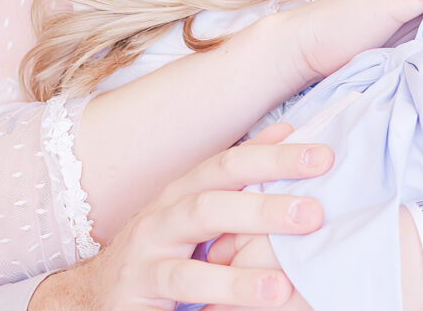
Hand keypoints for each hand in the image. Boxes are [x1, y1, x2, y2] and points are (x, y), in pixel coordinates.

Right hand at [29, 124, 332, 309]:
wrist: (99, 292)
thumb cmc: (165, 246)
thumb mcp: (203, 205)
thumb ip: (242, 173)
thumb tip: (289, 129)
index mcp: (186, 190)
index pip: (231, 164)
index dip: (275, 158)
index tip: (324, 158)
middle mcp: (162, 217)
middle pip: (212, 204)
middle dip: (264, 207)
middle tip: (314, 214)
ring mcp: (146, 258)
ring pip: (189, 267)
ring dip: (239, 277)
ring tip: (283, 285)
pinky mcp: (137, 295)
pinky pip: (177, 298)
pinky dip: (214, 303)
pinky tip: (252, 306)